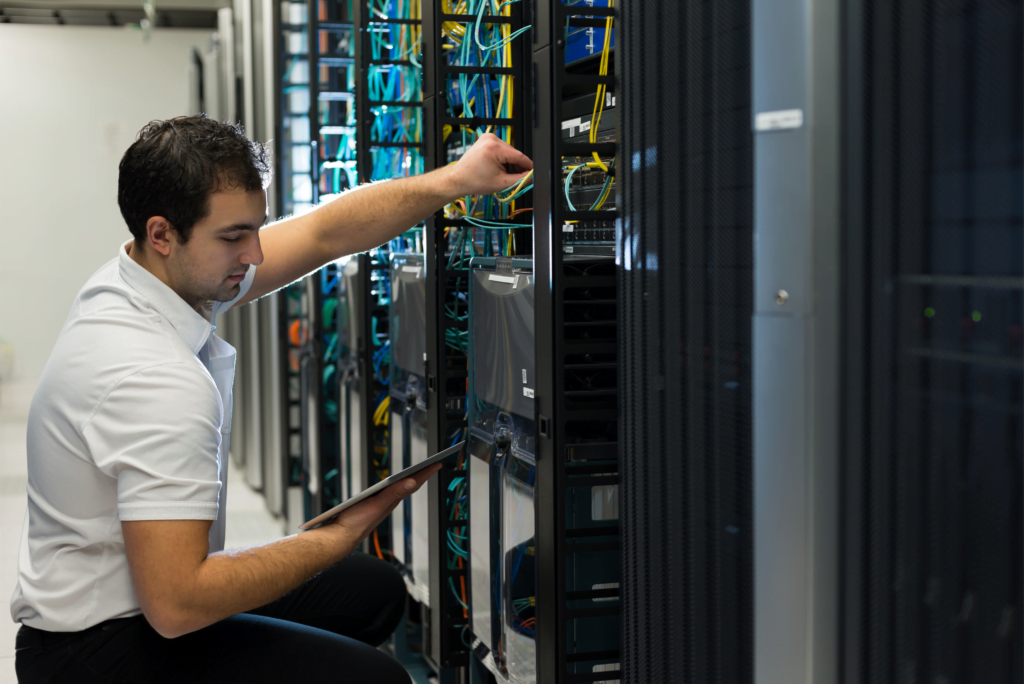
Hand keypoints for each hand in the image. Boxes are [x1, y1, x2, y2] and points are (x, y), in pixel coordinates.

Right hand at [328, 463, 442, 541]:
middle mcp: (389, 502)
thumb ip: (393, 493)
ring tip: (420, 472)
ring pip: (400, 489)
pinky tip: (395, 484)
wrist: (341, 537)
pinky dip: (396, 485)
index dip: (426, 473)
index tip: (438, 463)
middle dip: (422, 474)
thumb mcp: (377, 504)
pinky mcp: (372, 505)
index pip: (413, 483)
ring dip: (411, 479)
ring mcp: (381, 504)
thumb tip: (412, 481)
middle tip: (433, 465)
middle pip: (409, 485)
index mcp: (392, 500)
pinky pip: (390, 493)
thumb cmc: (357, 522)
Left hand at [447, 133, 532, 197]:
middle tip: (517, 179)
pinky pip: (501, 149)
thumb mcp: (501, 183)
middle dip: (517, 166)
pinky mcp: (485, 140)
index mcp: (495, 148)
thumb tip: (531, 176)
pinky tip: (499, 169)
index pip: (519, 156)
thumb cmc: (474, 181)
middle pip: (513, 153)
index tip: (533, 172)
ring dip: (509, 163)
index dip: (528, 166)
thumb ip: (520, 179)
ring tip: (504, 175)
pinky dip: (503, 159)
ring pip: (508, 152)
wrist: (458, 179)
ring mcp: (488, 138)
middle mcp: (491, 139)